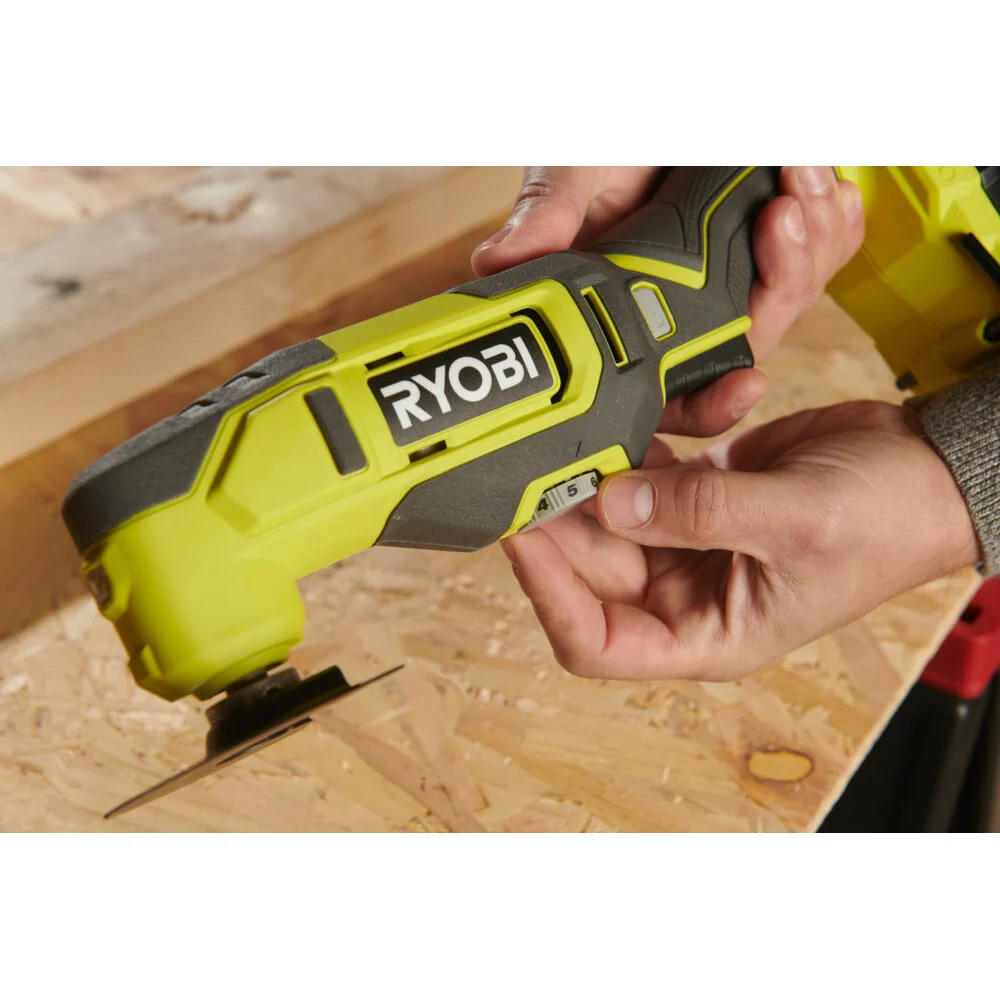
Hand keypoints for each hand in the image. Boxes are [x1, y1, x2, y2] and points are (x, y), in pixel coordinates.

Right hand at [473, 166, 864, 436]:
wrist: (659, 106)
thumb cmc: (608, 146)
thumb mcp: (573, 170)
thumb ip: (547, 213)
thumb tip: (497, 262)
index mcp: (630, 315)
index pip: (671, 391)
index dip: (709, 406)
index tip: (744, 383)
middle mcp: (684, 309)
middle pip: (752, 344)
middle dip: (781, 285)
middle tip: (777, 219)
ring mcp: (735, 279)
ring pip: (795, 298)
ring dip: (808, 239)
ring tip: (790, 179)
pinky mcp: (776, 245)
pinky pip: (825, 252)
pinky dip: (829, 216)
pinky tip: (805, 178)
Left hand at [502, 401, 979, 681]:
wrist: (933, 470)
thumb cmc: (890, 524)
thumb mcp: (797, 524)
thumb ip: (701, 514)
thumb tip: (611, 502)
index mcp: (706, 632)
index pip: (597, 641)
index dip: (550, 598)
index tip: (523, 537)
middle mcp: (685, 591)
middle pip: (590, 564)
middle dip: (561, 515)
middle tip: (532, 455)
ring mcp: (686, 536)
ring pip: (608, 509)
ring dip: (597, 467)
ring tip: (583, 417)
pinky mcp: (694, 488)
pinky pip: (645, 465)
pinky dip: (649, 431)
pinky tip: (674, 400)